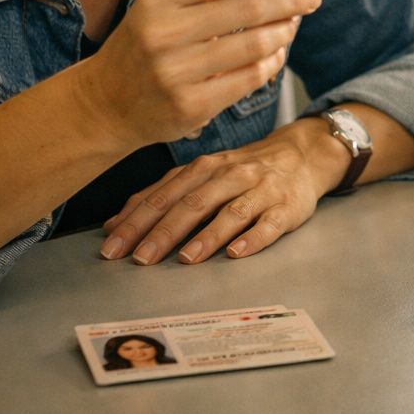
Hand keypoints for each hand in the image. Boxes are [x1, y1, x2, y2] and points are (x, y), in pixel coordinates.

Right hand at [76, 0, 320, 147]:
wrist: (106, 102)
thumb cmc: (146, 44)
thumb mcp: (165, 5)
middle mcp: (163, 30)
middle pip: (249, 5)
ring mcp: (175, 71)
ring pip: (255, 43)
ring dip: (286, 29)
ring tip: (296, 21)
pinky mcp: (189, 105)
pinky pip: (249, 78)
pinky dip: (272, 61)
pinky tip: (278, 52)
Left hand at [98, 119, 345, 264]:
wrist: (302, 154)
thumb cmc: (244, 170)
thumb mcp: (202, 174)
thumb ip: (162, 195)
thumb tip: (114, 223)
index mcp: (204, 168)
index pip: (164, 195)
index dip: (136, 221)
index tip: (112, 246)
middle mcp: (230, 175)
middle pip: (193, 203)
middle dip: (164, 231)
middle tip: (140, 258)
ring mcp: (260, 190)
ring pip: (230, 212)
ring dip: (207, 236)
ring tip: (186, 259)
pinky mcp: (286, 207)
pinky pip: (269, 224)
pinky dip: (253, 239)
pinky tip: (237, 254)